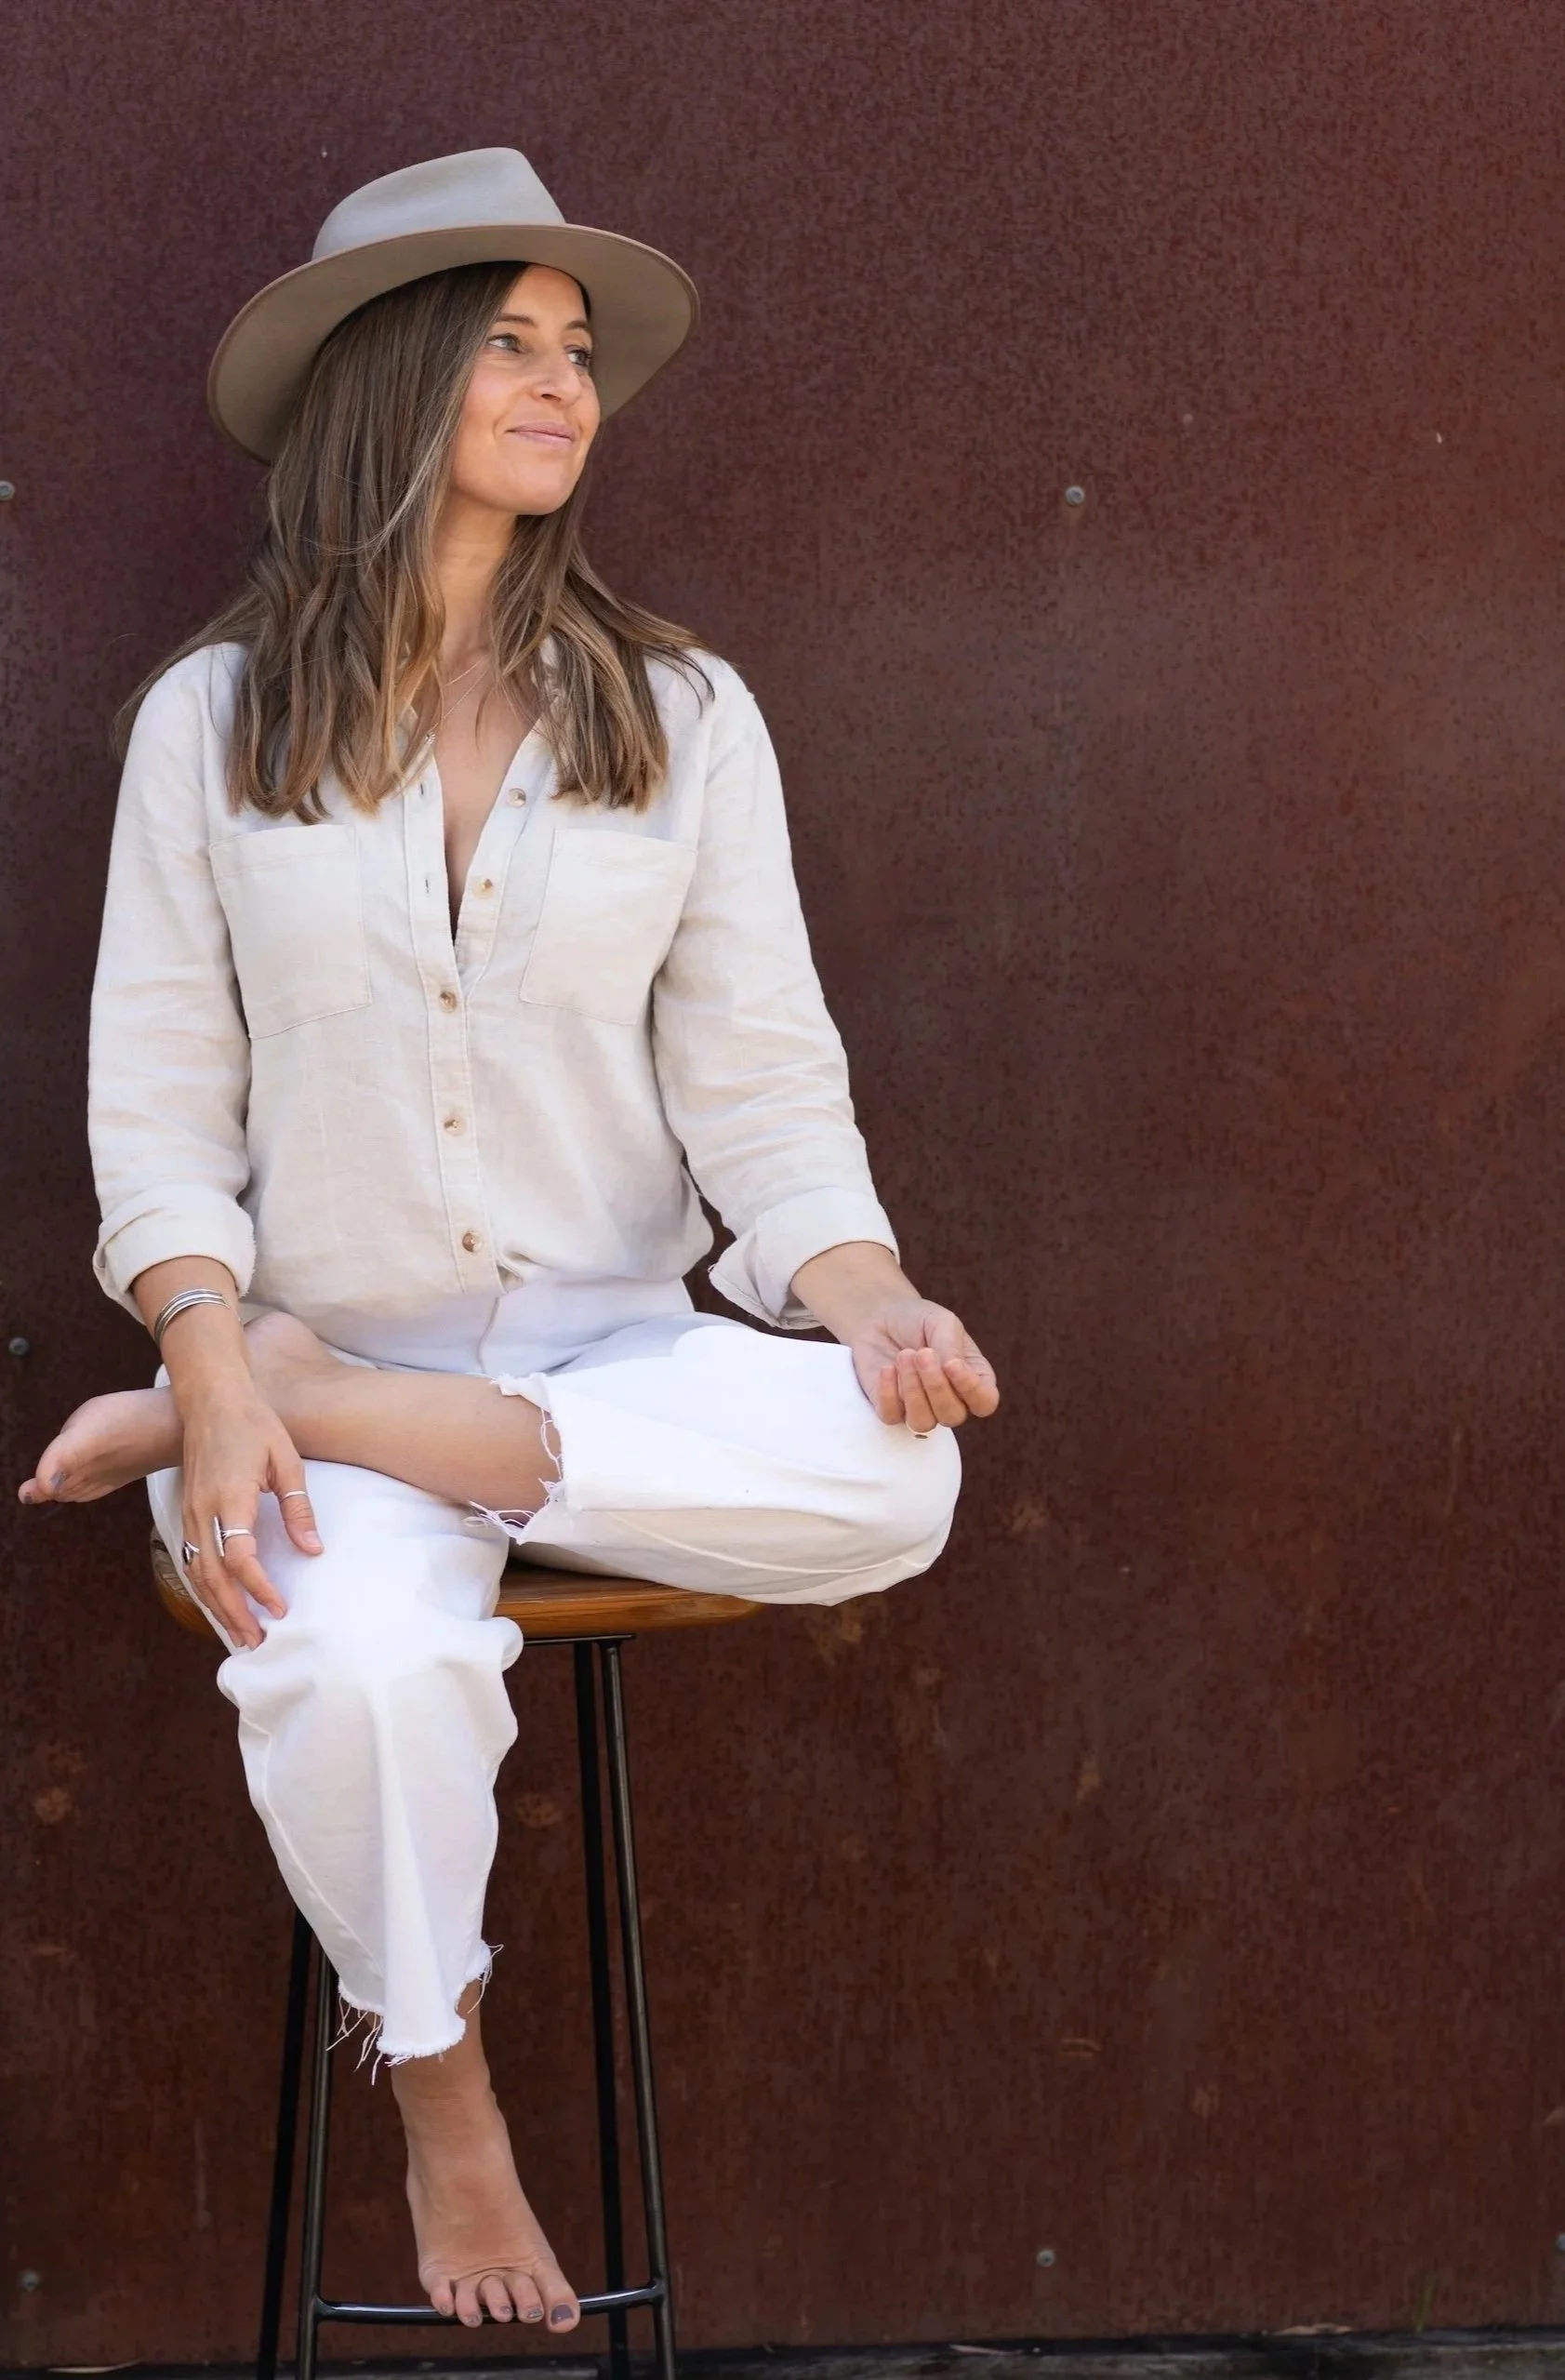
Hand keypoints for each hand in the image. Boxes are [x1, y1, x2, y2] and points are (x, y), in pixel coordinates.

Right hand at [178, 1383, 321, 1649]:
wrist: (212, 1399)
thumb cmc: (254, 1424)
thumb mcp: (287, 1461)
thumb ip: (298, 1508)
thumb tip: (313, 1550)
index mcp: (229, 1497)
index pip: (240, 1557)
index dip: (259, 1588)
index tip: (280, 1608)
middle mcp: (203, 1510)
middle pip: (214, 1576)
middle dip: (234, 1612)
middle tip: (258, 1640)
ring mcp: (190, 1512)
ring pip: (198, 1572)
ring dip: (218, 1606)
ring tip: (241, 1633)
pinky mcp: (187, 1511)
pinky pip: (193, 1559)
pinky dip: (205, 1587)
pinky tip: (221, 1602)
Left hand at [848, 1298, 999, 1432]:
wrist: (879, 1316)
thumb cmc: (917, 1320)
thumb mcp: (941, 1322)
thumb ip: (951, 1346)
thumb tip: (953, 1369)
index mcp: (972, 1377)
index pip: (985, 1402)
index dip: (972, 1389)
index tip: (952, 1364)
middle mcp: (950, 1399)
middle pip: (953, 1416)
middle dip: (936, 1385)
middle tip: (922, 1352)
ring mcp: (920, 1408)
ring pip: (923, 1423)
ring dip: (913, 1390)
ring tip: (904, 1356)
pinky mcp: (891, 1409)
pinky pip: (892, 1417)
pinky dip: (888, 1394)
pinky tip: (887, 1368)